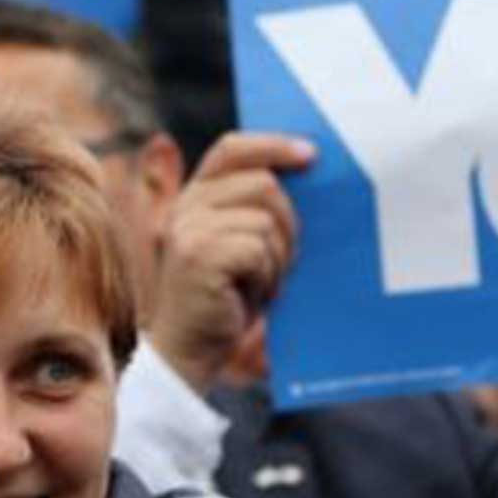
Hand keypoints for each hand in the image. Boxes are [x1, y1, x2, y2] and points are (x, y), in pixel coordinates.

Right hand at [146, 131, 312, 392]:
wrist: (187, 352)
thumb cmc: (225, 301)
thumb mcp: (239, 245)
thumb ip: (254, 207)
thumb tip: (300, 168)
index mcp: (195, 197)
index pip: (232, 149)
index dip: (272, 145)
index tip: (311, 156)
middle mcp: (187, 206)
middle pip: (264, 184)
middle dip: (287, 224)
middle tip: (281, 263)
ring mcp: (190, 230)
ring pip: (266, 219)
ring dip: (277, 258)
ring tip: (261, 284)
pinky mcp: (199, 255)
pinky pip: (258, 248)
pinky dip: (266, 277)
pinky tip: (252, 296)